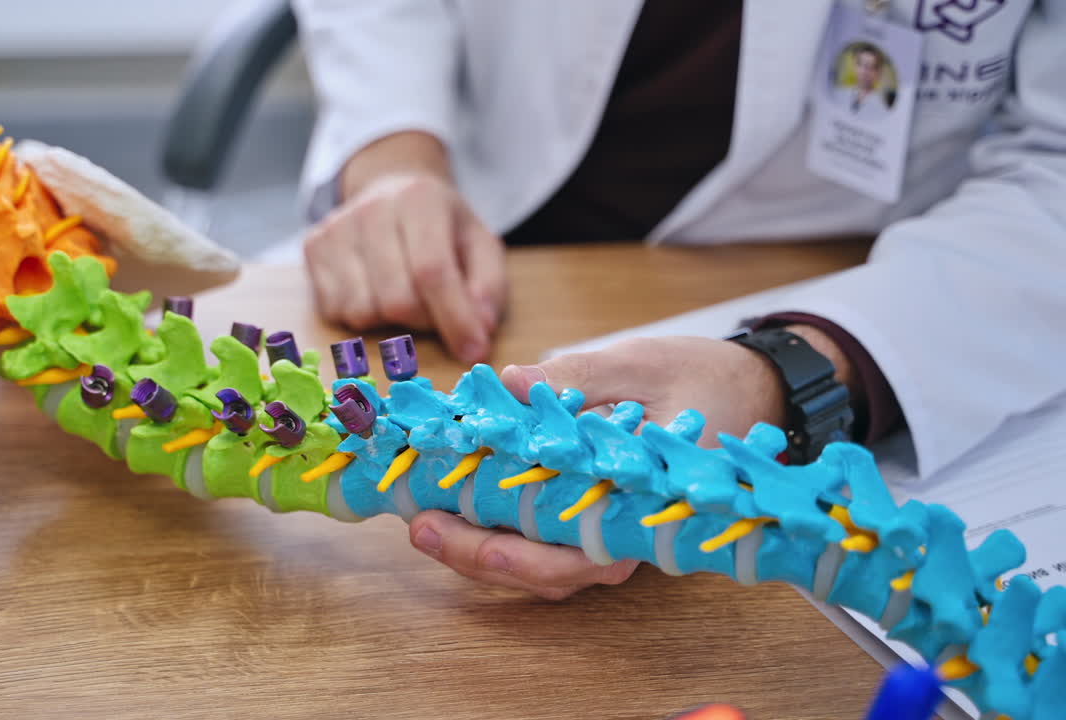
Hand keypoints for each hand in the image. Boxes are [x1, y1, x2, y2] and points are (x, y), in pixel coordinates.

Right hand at [303, 132, 506, 363]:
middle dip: (424, 322)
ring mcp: (336, 227)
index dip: (454, 318)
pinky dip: (362, 315)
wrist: (390, 189)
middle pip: (397, 299)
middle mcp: (372, 208)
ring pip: (362, 311)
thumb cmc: (441, 225)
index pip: (433, 271)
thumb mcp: (480, 246)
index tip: (472, 351)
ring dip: (390, 322)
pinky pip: (336, 311)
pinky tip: (375, 290)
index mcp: (421, 199)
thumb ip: (488, 288)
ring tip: (405, 296)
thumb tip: (478, 333)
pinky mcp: (313, 247)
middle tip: (437, 313)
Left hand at [410, 331, 854, 598]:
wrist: (755, 389)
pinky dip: (499, 524)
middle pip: (552, 570)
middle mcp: (629, 530)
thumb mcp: (642, 363)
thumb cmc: (705, 378)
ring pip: (545, 563)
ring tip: (422, 519)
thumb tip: (510, 382)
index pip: (578, 549)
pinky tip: (454, 500)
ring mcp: (613, 528)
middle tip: (420, 525)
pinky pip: (548, 538)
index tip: (455, 523)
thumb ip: (576, 375)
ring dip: (481, 548)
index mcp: (647, 502)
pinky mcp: (597, 513)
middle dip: (480, 554)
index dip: (514, 551)